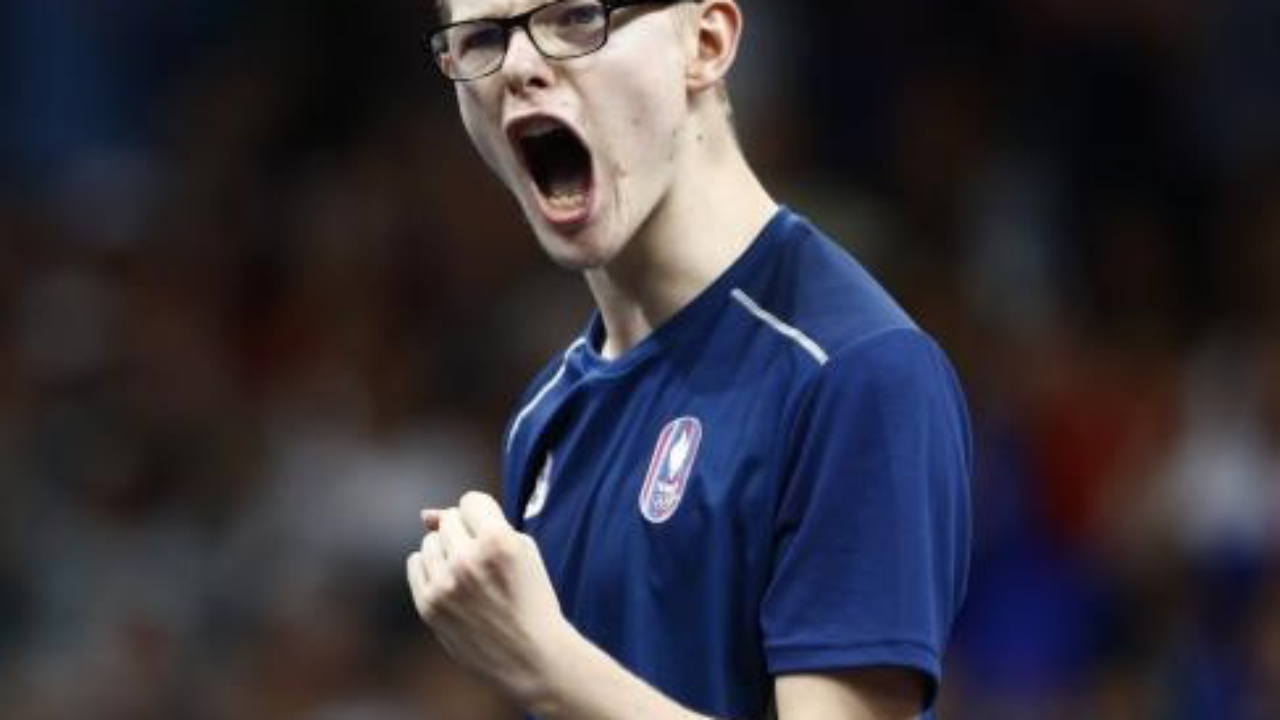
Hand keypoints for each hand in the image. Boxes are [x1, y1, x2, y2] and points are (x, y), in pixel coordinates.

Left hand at [406, 491, 570, 704]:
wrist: (532, 656)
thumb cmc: (530, 599)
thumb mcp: (522, 551)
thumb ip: (480, 523)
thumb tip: (426, 514)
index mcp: (498, 541)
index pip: (471, 500)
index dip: (484, 517)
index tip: (493, 538)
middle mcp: (468, 560)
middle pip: (449, 520)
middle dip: (465, 534)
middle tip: (484, 561)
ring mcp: (445, 584)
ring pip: (430, 542)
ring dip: (447, 552)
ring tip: (470, 577)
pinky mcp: (428, 605)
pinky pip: (416, 562)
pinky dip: (431, 568)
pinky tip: (452, 584)